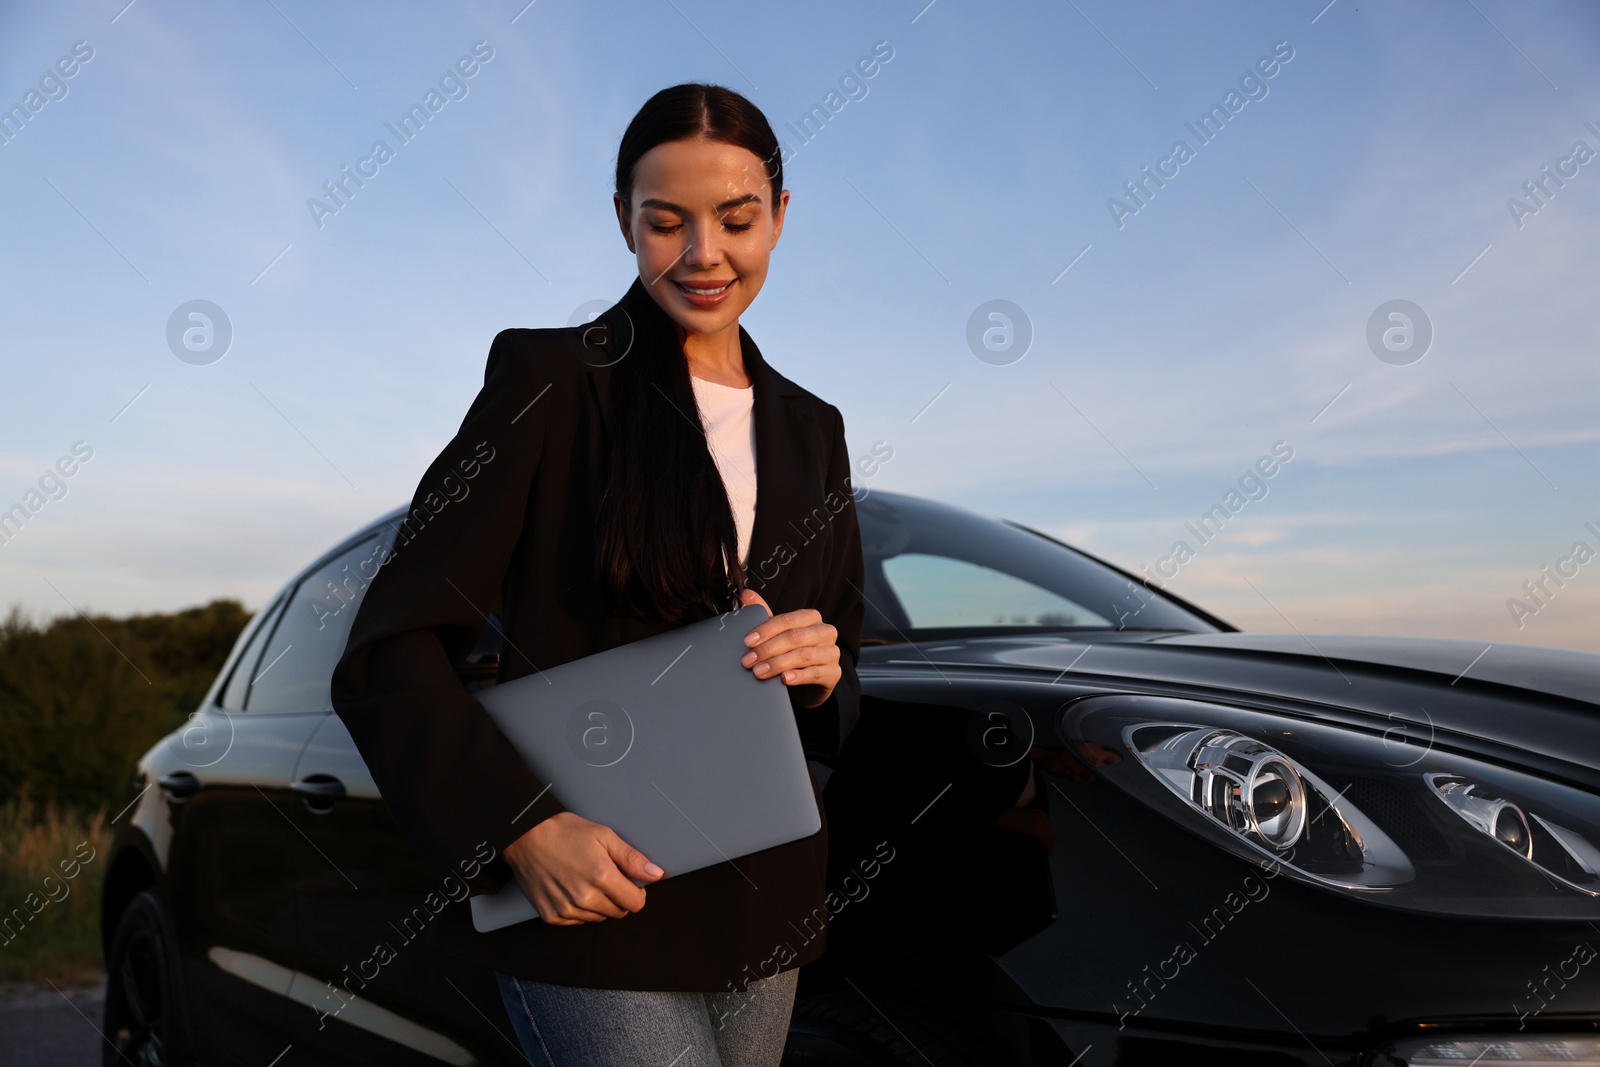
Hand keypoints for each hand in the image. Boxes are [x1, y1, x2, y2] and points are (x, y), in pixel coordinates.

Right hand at [501, 812, 664, 924]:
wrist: (524, 836)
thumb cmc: (564, 831)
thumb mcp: (603, 835)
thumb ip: (632, 858)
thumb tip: (656, 874)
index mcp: (601, 877)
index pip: (635, 903)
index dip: (637, 892)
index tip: (630, 882)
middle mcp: (584, 898)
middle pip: (619, 912)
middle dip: (619, 897)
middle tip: (607, 876)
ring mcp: (566, 909)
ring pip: (598, 918)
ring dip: (600, 904)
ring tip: (587, 879)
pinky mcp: (552, 916)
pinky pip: (578, 921)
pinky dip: (580, 909)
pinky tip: (572, 888)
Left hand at [736, 588, 840, 708]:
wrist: (809, 680)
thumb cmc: (793, 652)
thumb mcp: (778, 633)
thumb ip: (764, 613)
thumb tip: (747, 594)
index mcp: (811, 618)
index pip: (787, 620)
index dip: (766, 630)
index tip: (748, 641)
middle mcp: (825, 632)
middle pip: (794, 637)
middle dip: (767, 649)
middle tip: (748, 660)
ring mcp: (832, 652)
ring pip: (803, 655)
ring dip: (778, 664)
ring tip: (759, 671)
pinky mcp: (834, 672)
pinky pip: (815, 673)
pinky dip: (798, 676)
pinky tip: (784, 679)